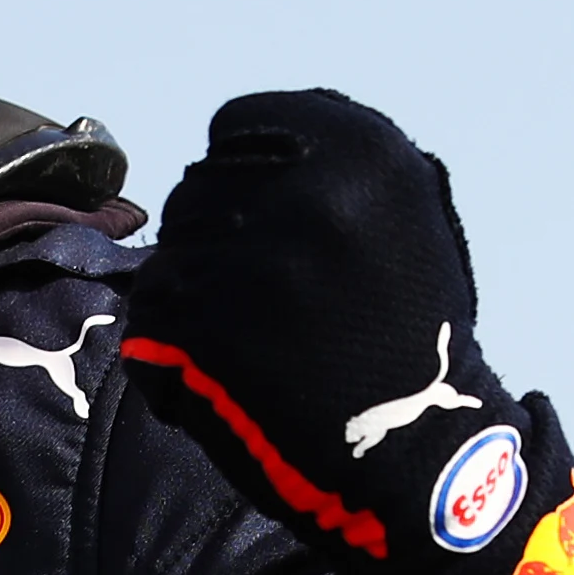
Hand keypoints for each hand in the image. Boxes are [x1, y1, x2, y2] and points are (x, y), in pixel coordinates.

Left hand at [120, 90, 528, 571]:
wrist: (422, 451)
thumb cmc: (410, 334)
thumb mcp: (404, 214)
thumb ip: (325, 163)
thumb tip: (238, 146)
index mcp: (361, 148)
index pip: (238, 123)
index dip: (241, 178)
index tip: (264, 223)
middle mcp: (305, 193)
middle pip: (197, 190)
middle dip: (218, 242)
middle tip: (272, 303)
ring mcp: (250, 260)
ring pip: (169, 256)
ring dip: (195, 299)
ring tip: (263, 345)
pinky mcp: (204, 327)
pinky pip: (151, 317)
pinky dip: (174, 352)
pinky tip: (234, 378)